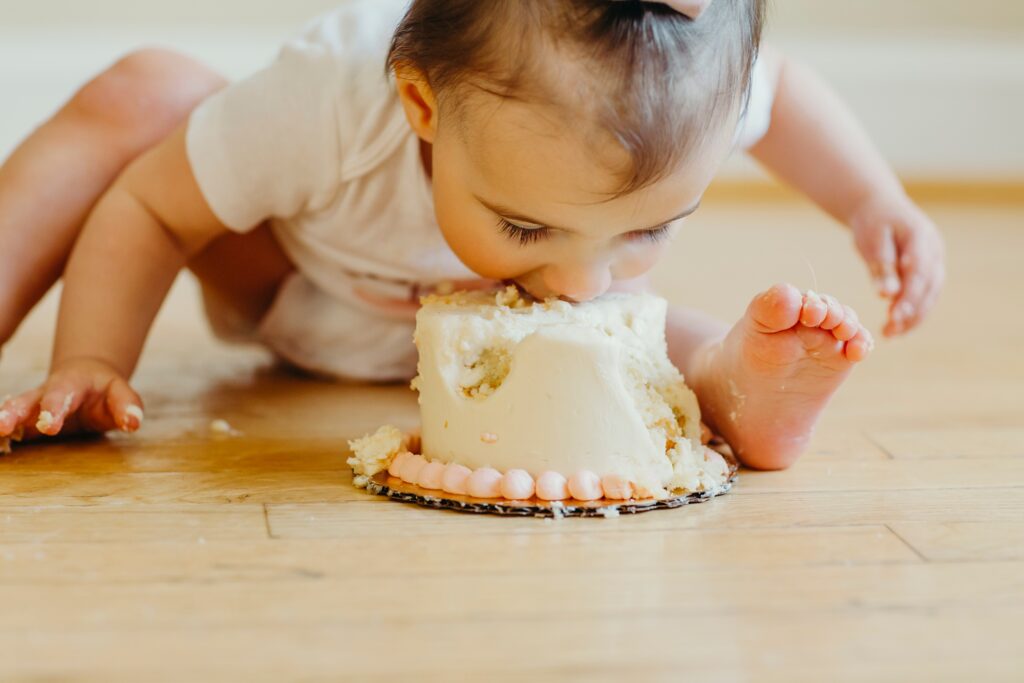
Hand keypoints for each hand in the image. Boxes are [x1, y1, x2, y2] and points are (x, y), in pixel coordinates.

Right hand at [0, 357, 142, 442]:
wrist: (86, 377)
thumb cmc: (105, 390)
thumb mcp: (121, 392)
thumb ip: (128, 406)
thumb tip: (134, 423)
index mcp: (71, 384)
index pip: (61, 395)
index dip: (54, 410)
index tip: (49, 426)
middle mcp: (45, 393)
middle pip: (27, 401)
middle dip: (15, 413)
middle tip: (4, 426)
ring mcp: (33, 407)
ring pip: (14, 411)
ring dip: (3, 420)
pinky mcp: (27, 422)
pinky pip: (12, 428)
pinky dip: (2, 435)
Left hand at [849, 192, 944, 335]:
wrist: (879, 206)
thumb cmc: (872, 222)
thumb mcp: (872, 240)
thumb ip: (882, 267)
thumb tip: (887, 295)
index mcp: (921, 237)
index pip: (919, 272)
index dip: (909, 297)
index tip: (894, 317)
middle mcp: (935, 250)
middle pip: (929, 286)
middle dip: (912, 312)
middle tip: (891, 331)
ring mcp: (935, 260)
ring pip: (930, 294)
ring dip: (913, 317)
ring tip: (890, 334)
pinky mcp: (928, 270)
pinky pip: (924, 294)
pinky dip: (912, 311)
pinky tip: (896, 327)